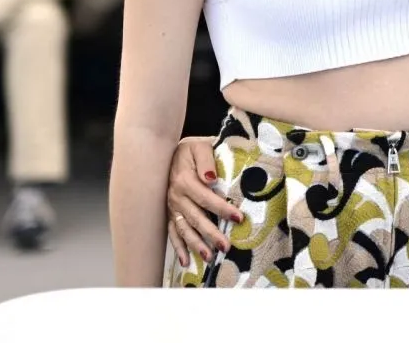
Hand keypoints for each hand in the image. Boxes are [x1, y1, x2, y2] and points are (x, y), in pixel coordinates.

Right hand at [166, 136, 242, 266]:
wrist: (171, 151)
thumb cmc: (192, 149)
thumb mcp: (200, 146)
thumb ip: (206, 160)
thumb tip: (212, 178)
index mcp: (184, 180)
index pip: (206, 198)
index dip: (222, 209)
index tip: (238, 218)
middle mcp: (176, 196)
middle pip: (195, 218)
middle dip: (211, 234)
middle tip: (226, 246)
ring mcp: (171, 207)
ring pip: (184, 229)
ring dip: (196, 244)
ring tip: (209, 257)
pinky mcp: (169, 213)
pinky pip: (172, 233)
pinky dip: (178, 248)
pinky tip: (186, 261)